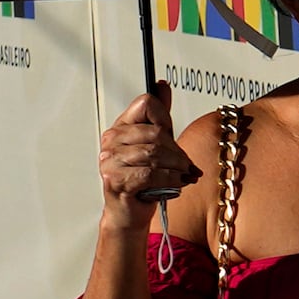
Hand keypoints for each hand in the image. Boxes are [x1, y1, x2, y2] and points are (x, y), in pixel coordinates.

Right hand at [96, 82, 196, 217]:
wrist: (130, 212)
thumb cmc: (143, 180)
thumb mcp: (155, 144)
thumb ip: (159, 116)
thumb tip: (162, 86)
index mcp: (120, 127)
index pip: (146, 104)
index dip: (165, 119)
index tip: (171, 135)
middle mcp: (111, 141)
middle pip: (155, 133)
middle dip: (178, 151)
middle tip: (187, 165)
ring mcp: (110, 160)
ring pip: (155, 154)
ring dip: (178, 167)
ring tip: (184, 175)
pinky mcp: (115, 179)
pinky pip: (151, 173)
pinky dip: (170, 179)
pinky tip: (177, 183)